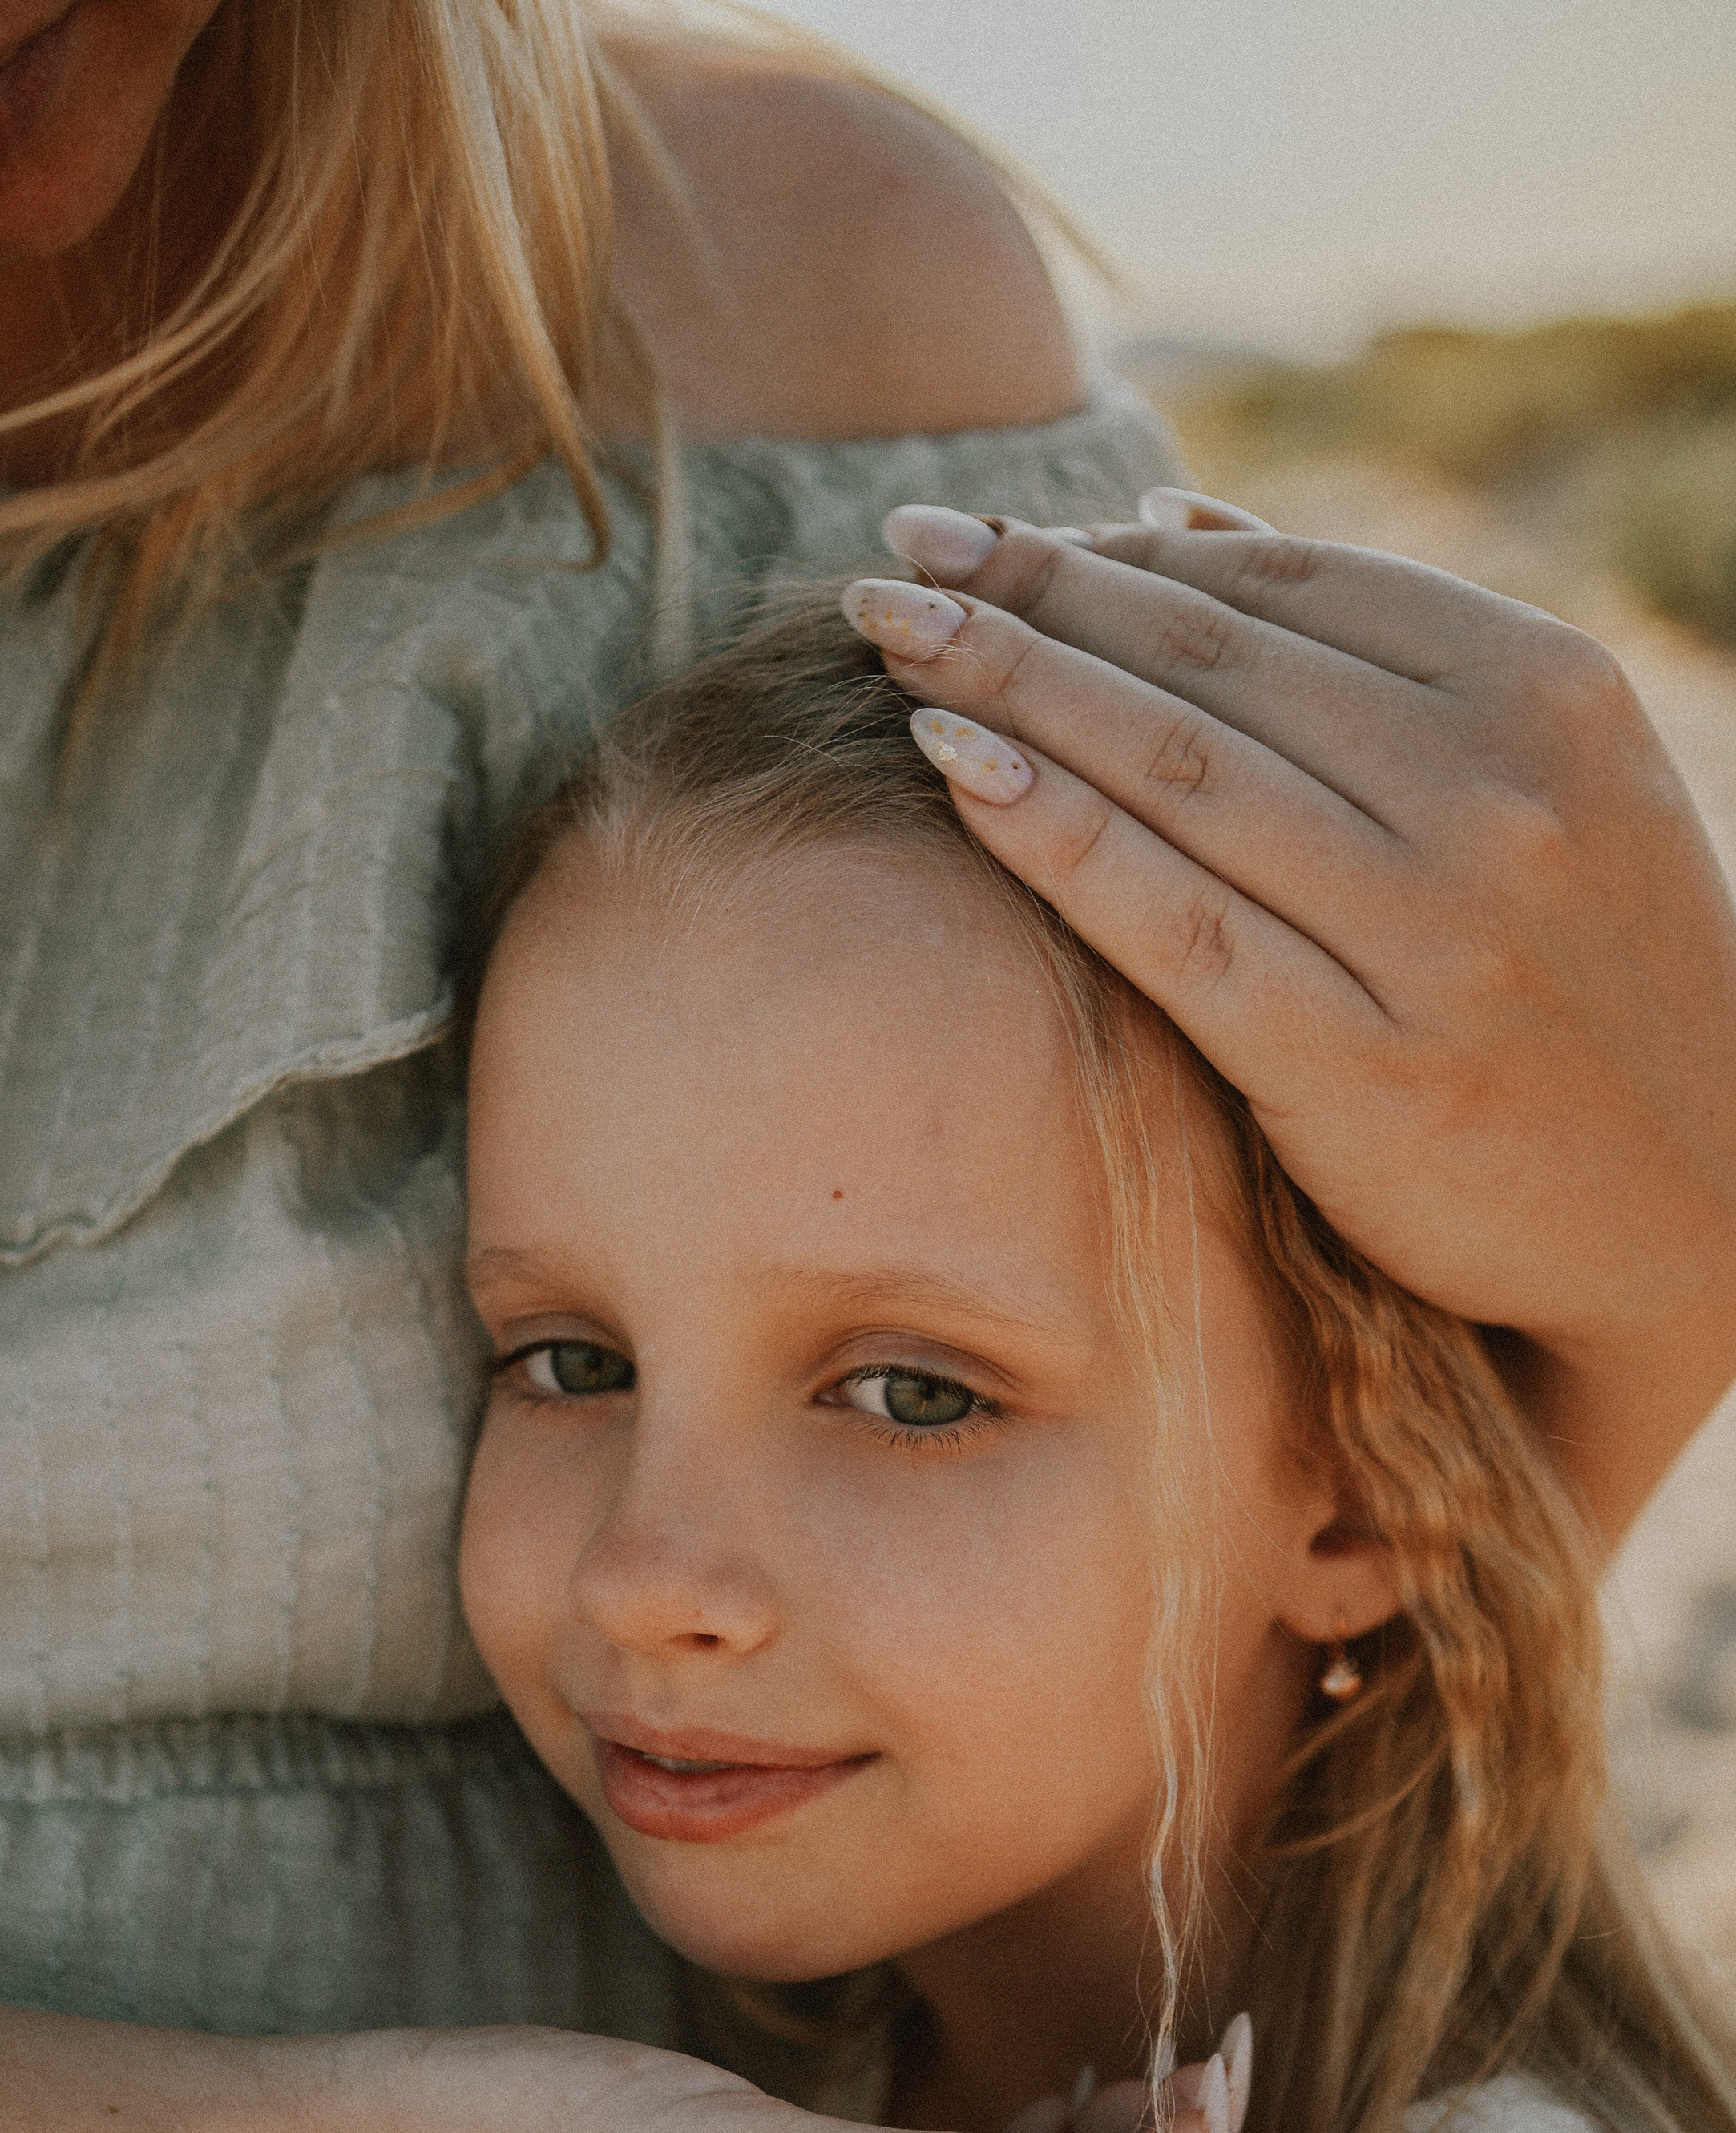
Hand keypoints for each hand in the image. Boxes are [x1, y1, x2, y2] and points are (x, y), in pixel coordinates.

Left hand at [845, 500, 1735, 1537]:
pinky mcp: (1367, 1069)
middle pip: (1209, 670)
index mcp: (1542, 694)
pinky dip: (1058, 837)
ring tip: (891, 640)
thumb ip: (1365, 648)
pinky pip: (1178, 928)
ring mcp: (1434, 934)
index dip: (1102, 550)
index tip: (973, 531)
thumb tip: (1172, 522)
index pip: (1279, 591)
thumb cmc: (1577, 972)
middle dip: (1028, 600)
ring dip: (1013, 689)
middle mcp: (1495, 797)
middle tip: (896, 563)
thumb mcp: (1536, 775)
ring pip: (1179, 777)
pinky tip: (956, 769)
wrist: (1692, 1195)